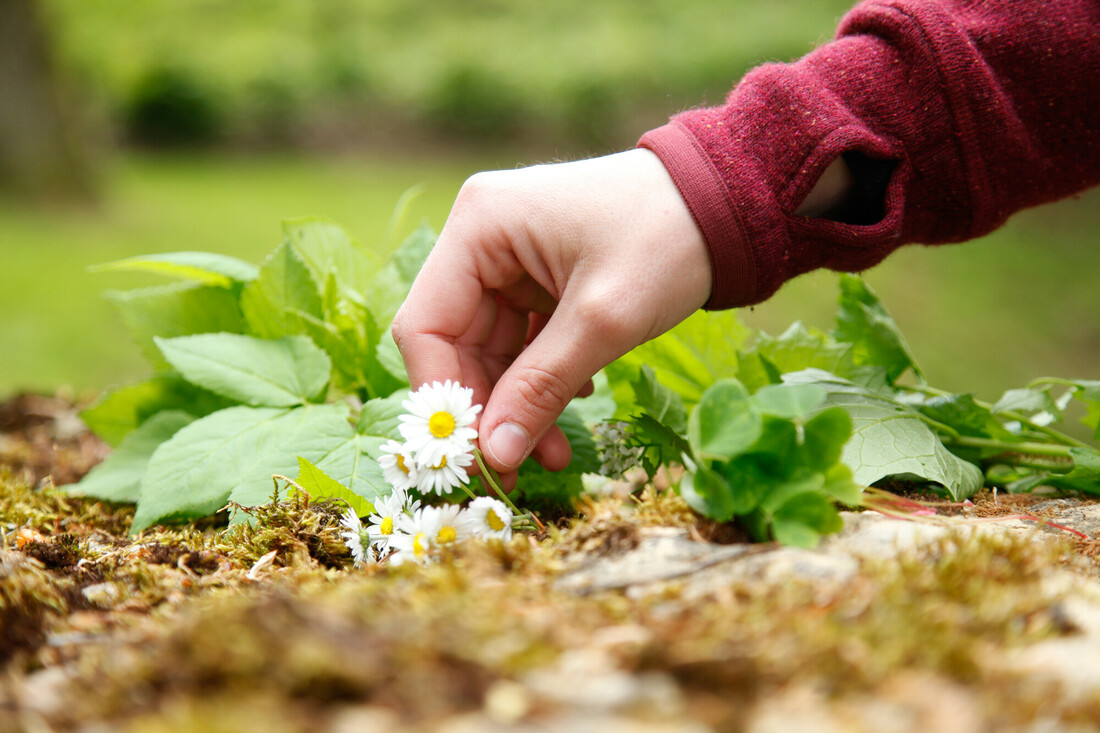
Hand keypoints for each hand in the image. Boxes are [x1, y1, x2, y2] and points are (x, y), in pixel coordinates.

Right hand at [391, 149, 712, 485]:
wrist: (727, 202)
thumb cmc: (667, 239)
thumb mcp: (602, 320)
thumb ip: (542, 387)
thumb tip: (495, 455)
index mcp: (479, 227)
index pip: (426, 326)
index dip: (444, 395)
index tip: (473, 453)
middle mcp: (482, 238)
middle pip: (456, 343)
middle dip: (489, 409)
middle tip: (514, 471)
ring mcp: (510, 258)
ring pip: (492, 350)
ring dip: (519, 404)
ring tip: (554, 455)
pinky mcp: (538, 277)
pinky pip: (523, 341)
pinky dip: (542, 379)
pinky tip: (574, 405)